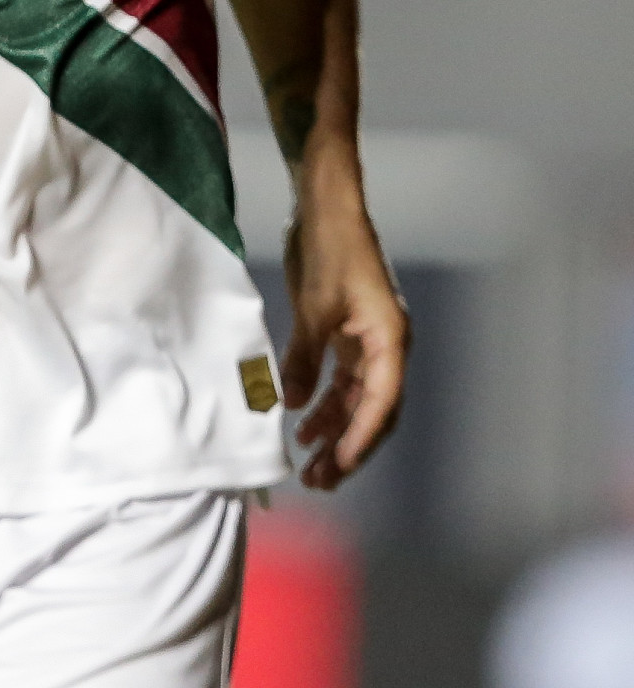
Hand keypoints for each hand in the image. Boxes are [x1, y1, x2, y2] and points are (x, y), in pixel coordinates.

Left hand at [281, 205, 409, 489]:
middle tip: (319, 479)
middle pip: (373, 409)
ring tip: (308, 461)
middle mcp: (387, 346)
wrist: (326, 208)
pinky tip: (303, 418)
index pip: (380, 403)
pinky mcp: (349, 332)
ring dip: (335, 427)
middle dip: (348, 445)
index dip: (359, 439)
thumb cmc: (328, 251)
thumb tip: (295, 406)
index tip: (338, 468)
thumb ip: (306, 358)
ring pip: (356, 398)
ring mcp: (370, 340)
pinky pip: (342, 378)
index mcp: (391, 340)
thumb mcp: (314, 307)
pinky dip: (325, 400)